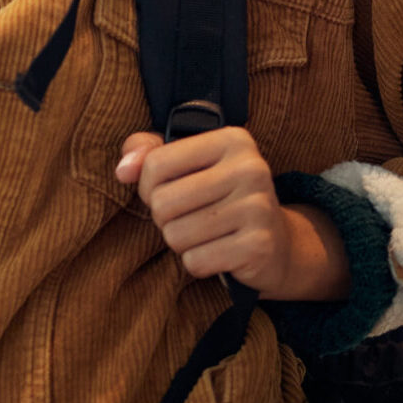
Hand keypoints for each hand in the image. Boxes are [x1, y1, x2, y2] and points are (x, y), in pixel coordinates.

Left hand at [117, 127, 348, 301]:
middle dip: (165, 219)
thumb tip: (123, 170)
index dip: (149, 186)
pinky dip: (198, 263)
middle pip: (163, 203)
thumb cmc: (221, 197)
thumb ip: (148, 153)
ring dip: (181, 243)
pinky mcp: (258, 246)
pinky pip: (195, 261)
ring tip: (204, 235)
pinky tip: (219, 253)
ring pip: (176, 235)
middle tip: (189, 218)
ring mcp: (258, 208)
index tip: (170, 191)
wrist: (278, 244)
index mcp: (232, 140)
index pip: (156, 163)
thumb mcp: (190, 164)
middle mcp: (250, 169)